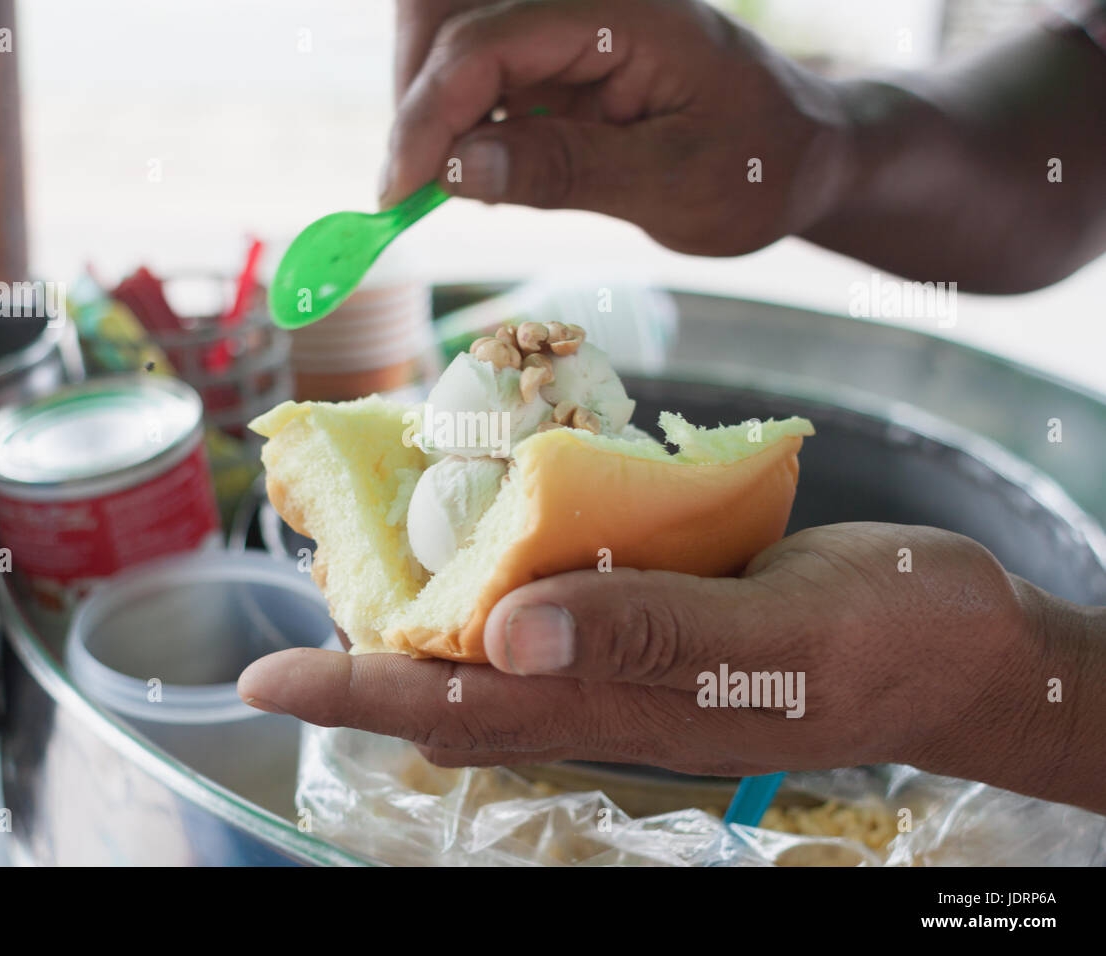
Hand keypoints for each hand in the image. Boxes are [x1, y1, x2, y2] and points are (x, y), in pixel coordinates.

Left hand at [239, 522, 1105, 812]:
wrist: (960, 639)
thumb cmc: (884, 641)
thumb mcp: (773, 638)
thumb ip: (643, 636)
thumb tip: (505, 635)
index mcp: (617, 706)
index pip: (453, 708)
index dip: (353, 692)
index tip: (263, 679)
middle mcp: (602, 685)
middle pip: (453, 679)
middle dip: (365, 645)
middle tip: (304, 574)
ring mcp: (628, 648)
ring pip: (499, 635)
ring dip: (428, 594)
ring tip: (372, 531)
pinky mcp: (658, 605)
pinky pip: (563, 585)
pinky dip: (513, 548)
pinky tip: (498, 498)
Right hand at [380, 0, 848, 255]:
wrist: (802, 155)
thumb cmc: (759, 168)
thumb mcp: (671, 183)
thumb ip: (564, 169)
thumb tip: (456, 172)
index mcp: (625, 13)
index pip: (489, 42)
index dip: (429, 114)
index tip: (399, 192)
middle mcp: (588, 5)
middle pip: (452, 19)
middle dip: (415, 99)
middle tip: (408, 189)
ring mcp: (571, 28)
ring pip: (455, 41)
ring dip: (429, 109)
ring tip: (436, 185)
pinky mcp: (561, 58)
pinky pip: (483, 74)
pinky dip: (459, 121)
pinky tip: (472, 170)